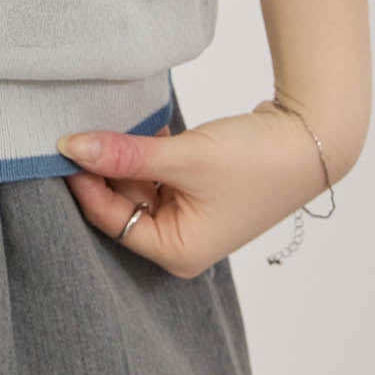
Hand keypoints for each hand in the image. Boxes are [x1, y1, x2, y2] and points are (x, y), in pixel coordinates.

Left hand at [56, 100, 335, 277]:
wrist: (310, 137)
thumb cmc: (255, 160)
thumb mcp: (184, 157)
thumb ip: (125, 154)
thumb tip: (69, 147)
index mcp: (177, 252)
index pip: (110, 219)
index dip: (85, 182)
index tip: (63, 146)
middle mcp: (181, 241)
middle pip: (120, 203)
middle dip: (104, 167)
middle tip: (81, 128)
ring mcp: (189, 215)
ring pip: (135, 184)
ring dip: (125, 156)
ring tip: (114, 123)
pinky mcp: (195, 189)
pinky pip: (154, 172)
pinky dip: (145, 151)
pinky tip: (144, 126)